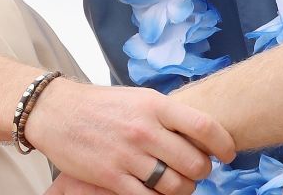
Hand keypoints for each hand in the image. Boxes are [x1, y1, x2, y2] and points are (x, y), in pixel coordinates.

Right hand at [24, 80, 233, 194]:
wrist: (55, 111)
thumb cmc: (99, 105)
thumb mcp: (138, 98)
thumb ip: (167, 115)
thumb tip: (201, 134)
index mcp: (154, 105)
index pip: (204, 127)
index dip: (223, 145)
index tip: (227, 154)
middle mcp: (144, 129)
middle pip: (194, 163)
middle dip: (201, 173)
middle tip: (195, 171)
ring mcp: (128, 154)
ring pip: (175, 186)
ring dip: (182, 189)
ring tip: (175, 184)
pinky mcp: (111, 176)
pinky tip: (154, 192)